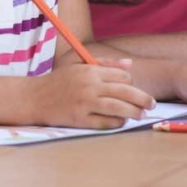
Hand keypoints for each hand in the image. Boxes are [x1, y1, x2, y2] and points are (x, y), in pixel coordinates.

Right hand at [30, 60, 156, 128]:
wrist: (34, 97)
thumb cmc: (59, 81)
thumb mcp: (80, 65)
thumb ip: (106, 63)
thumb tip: (130, 65)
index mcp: (91, 70)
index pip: (121, 76)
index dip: (132, 83)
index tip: (135, 89)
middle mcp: (89, 85)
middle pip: (124, 91)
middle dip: (142, 98)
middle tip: (152, 104)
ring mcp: (84, 103)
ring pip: (117, 108)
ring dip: (133, 112)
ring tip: (141, 115)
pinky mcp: (79, 119)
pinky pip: (104, 122)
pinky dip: (116, 123)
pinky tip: (121, 122)